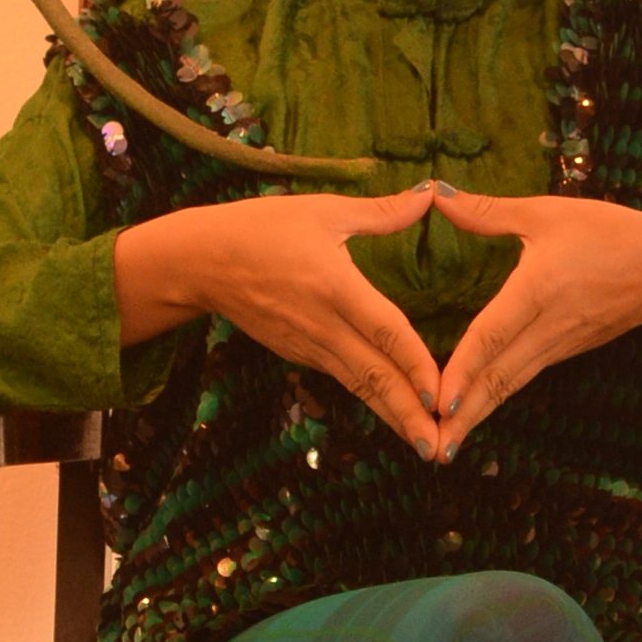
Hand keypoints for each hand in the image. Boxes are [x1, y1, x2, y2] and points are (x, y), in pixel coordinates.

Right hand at [113, 186, 442, 453]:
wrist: (199, 262)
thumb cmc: (260, 228)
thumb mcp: (322, 210)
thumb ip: (381, 211)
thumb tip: (430, 193)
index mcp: (334, 285)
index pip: (383, 330)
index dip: (414, 363)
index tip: (440, 394)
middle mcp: (322, 324)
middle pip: (374, 376)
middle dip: (408, 414)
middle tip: (442, 447)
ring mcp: (308, 345)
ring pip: (360, 386)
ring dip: (393, 418)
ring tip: (426, 447)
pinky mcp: (297, 354)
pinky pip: (342, 378)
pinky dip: (371, 400)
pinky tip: (395, 416)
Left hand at [429, 186, 641, 457]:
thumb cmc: (607, 233)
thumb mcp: (546, 213)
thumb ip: (488, 211)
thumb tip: (435, 194)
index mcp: (539, 288)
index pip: (494, 335)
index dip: (464, 369)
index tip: (437, 402)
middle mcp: (548, 327)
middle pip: (499, 377)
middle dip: (464, 415)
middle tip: (430, 449)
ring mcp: (558, 346)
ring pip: (510, 385)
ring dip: (477, 417)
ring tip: (443, 447)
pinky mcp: (564, 353)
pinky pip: (522, 379)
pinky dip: (495, 400)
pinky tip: (471, 416)